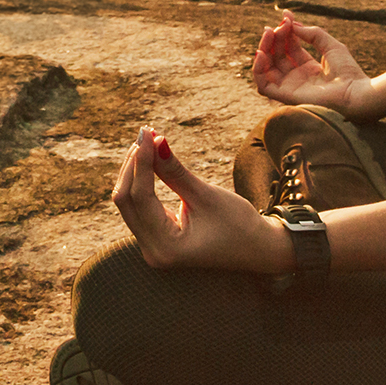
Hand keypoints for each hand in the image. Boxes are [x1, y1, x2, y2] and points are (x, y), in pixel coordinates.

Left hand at [111, 125, 290, 272]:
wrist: (258, 250)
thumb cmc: (239, 225)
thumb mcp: (206, 195)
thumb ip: (175, 171)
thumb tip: (154, 140)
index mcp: (167, 247)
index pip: (141, 196)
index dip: (141, 161)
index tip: (148, 132)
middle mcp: (153, 252)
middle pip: (127, 201)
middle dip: (133, 165)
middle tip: (147, 133)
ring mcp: (152, 248)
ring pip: (129, 203)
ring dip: (135, 172)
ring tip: (148, 141)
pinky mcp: (156, 240)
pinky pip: (139, 207)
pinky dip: (142, 183)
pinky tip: (148, 160)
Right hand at [252, 14, 366, 110]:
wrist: (355, 92)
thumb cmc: (348, 72)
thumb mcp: (331, 45)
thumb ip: (313, 34)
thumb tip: (293, 25)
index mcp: (309, 68)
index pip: (290, 47)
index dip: (286, 31)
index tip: (287, 16)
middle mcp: (298, 78)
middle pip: (277, 55)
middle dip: (275, 37)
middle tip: (281, 24)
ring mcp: (291, 87)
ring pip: (267, 68)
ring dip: (264, 48)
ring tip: (269, 33)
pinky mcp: (286, 96)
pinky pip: (263, 84)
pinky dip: (257, 69)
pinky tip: (262, 53)